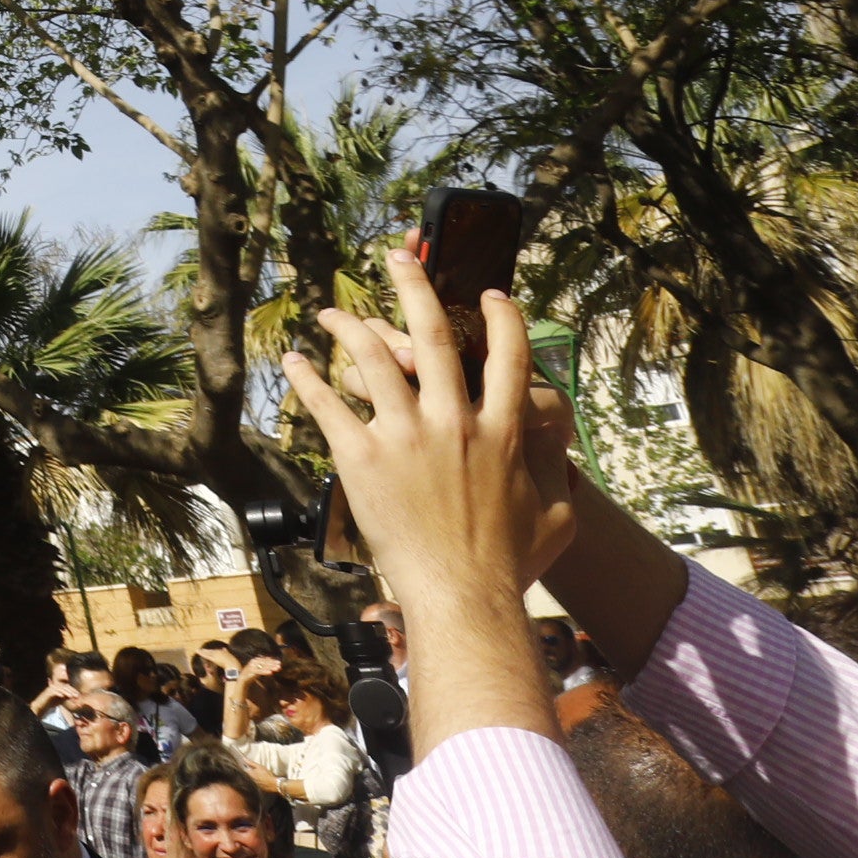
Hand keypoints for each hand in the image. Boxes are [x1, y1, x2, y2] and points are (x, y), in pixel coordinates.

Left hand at [284, 239, 581, 752]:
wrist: (464, 599)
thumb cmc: (511, 567)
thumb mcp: (557, 517)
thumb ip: (557, 478)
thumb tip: (563, 462)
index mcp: (503, 432)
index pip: (508, 358)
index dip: (501, 320)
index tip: (491, 295)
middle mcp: (454, 423)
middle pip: (435, 337)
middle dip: (415, 288)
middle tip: (398, 258)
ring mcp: (406, 437)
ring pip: (375, 362)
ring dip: (349, 328)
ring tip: (331, 311)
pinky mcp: (363, 460)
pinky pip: (329, 409)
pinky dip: (308, 382)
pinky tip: (294, 363)